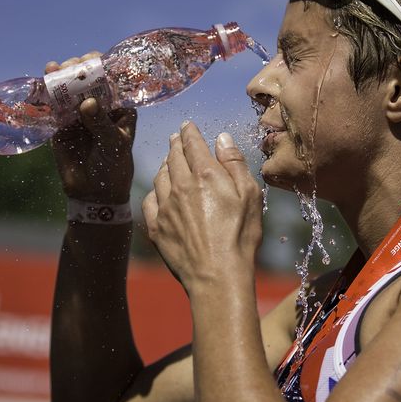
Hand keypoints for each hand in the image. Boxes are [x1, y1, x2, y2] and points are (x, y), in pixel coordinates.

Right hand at [47, 54, 136, 203]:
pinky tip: (43, 80)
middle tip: (73, 66)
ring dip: (62, 75)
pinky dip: (47, 93)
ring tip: (55, 68)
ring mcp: (78, 114)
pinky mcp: (61, 124)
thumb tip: (87, 102)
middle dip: (80, 69)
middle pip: (89, 80)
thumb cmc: (113, 168)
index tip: (93, 61)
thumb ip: (101, 124)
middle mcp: (99, 107)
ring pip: (69, 89)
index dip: (103, 68)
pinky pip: (53, 105)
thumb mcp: (113, 145)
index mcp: (119, 108)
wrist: (93, 194)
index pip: (112, 81)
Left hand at [142, 122, 262, 291]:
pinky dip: (155, 191)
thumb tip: (222, 139)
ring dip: (165, 165)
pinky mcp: (156, 227)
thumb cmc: (240, 237)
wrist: (217, 275)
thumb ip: (235, 164)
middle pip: (173, 156)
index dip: (189, 132)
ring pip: (160, 176)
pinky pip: (150, 200)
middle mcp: (180, 186)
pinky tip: (160, 191)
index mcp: (205, 175)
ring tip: (169, 161)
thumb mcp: (250, 196)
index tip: (187, 126)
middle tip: (176, 138)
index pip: (192, 144)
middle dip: (175, 144)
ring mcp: (165, 207)